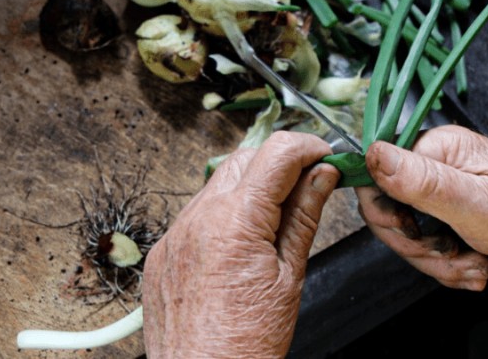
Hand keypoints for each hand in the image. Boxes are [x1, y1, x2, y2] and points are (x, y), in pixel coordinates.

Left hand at [142, 131, 338, 357]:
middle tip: (307, 185)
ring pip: (217, 183)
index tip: (324, 157)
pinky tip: (241, 242)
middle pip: (244, 158)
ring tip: (274, 220)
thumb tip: (322, 177)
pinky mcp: (163, 251)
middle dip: (279, 163)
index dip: (307, 147)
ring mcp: (175, 234)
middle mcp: (198, 218)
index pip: (276, 154)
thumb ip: (304, 216)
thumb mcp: (289, 276)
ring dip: (249, 187)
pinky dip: (223, 214)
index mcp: (235, 221)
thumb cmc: (246, 344)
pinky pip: (196, 214)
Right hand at [357, 125, 487, 289]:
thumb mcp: (474, 201)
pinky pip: (430, 246)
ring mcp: (448, 192)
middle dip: (418, 246)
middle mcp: (441, 165)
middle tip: (448, 254)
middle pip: (392, 211)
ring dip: (439, 260)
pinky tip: (475, 266)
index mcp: (440, 148)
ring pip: (411, 235)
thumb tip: (373, 154)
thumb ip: (419, 180)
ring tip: (473, 263)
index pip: (379, 176)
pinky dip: (450, 264)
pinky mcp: (455, 216)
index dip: (387, 212)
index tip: (408, 233)